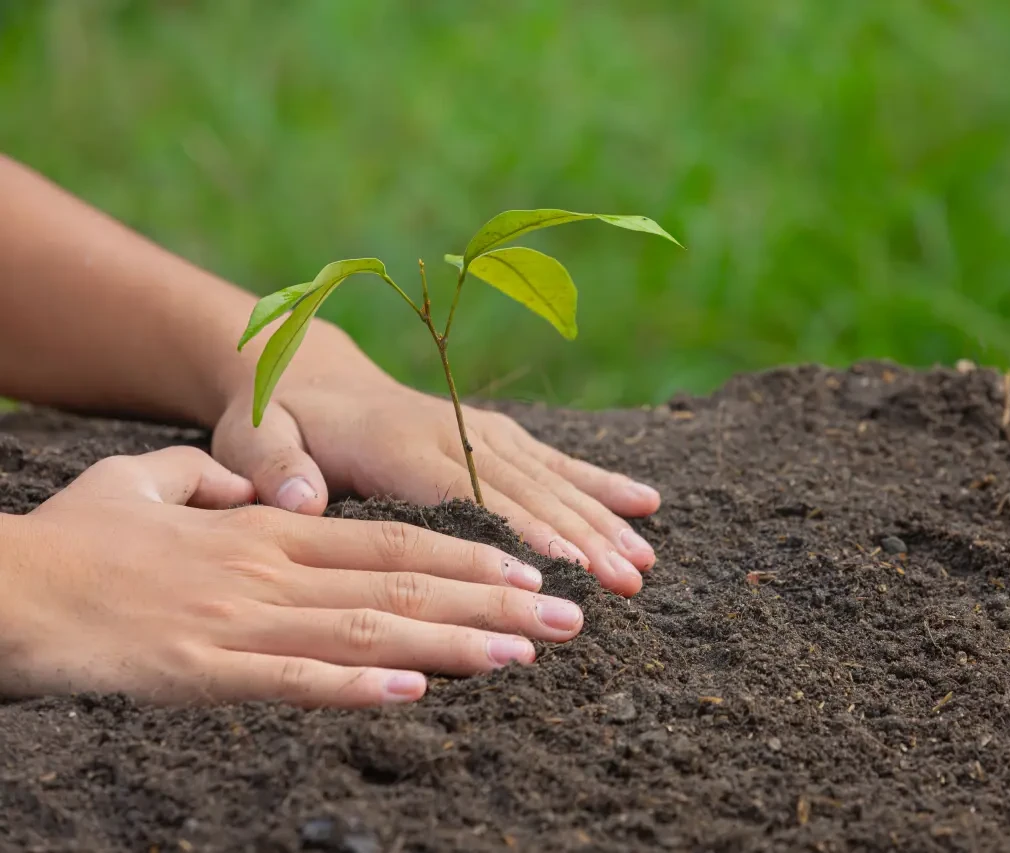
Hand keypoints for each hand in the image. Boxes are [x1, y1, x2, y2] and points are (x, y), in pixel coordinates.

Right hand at [0, 447, 583, 707]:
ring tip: (525, 653)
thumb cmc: (72, 542)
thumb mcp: (149, 487)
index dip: (467, 551)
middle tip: (569, 617)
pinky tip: (414, 690)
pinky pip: (291, 679)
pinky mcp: (202, 670)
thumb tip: (256, 488)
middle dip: (493, 599)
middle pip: (403, 581)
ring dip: (453, 641)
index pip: (392, 538)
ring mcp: (242, 620)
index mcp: (271, 531)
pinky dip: (356, 683)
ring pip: (367, 627)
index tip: (531, 566)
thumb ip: (213, 481)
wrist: (1, 589)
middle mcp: (273, 570)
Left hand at [211, 347, 659, 597]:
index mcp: (398, 444)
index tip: (567, 570)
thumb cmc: (274, 416)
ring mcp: (477, 429)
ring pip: (550, 480)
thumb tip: (301, 500)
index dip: (520, 534)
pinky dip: (600, 483)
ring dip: (601, 520)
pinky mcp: (492, 432)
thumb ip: (272, 467)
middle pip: (526, 492)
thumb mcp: (252, 435)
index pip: (468, 496)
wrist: (302, 367)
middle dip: (581, 539)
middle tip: (627, 583)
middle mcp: (450, 431)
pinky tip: (647, 504)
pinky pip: (554, 460)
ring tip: (646, 564)